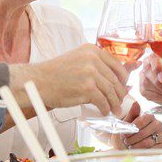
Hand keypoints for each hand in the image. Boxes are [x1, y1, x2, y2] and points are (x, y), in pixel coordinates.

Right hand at [10, 44, 128, 114]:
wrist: (38, 81)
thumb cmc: (56, 74)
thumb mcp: (78, 60)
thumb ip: (95, 64)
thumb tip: (117, 76)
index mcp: (91, 50)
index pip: (116, 64)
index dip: (123, 78)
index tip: (123, 86)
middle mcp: (92, 59)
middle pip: (115, 79)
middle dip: (119, 93)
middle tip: (120, 101)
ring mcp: (90, 73)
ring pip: (111, 91)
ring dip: (114, 103)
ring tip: (114, 110)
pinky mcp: (87, 88)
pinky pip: (102, 101)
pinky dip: (105, 108)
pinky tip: (103, 111)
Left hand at [111, 102, 161, 149]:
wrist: (131, 146)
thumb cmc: (130, 134)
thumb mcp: (128, 123)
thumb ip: (132, 113)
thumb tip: (136, 103)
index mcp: (150, 116)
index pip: (142, 120)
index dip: (132, 128)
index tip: (124, 134)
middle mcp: (158, 124)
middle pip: (144, 132)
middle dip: (132, 138)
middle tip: (125, 141)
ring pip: (147, 142)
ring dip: (135, 146)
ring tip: (129, 146)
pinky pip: (152, 150)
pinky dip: (143, 151)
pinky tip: (137, 150)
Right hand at [139, 55, 161, 108]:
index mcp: (159, 56)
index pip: (153, 58)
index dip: (157, 68)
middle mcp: (149, 64)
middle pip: (147, 71)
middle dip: (160, 83)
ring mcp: (145, 76)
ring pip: (145, 83)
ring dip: (160, 90)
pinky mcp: (143, 88)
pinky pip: (145, 92)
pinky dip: (157, 96)